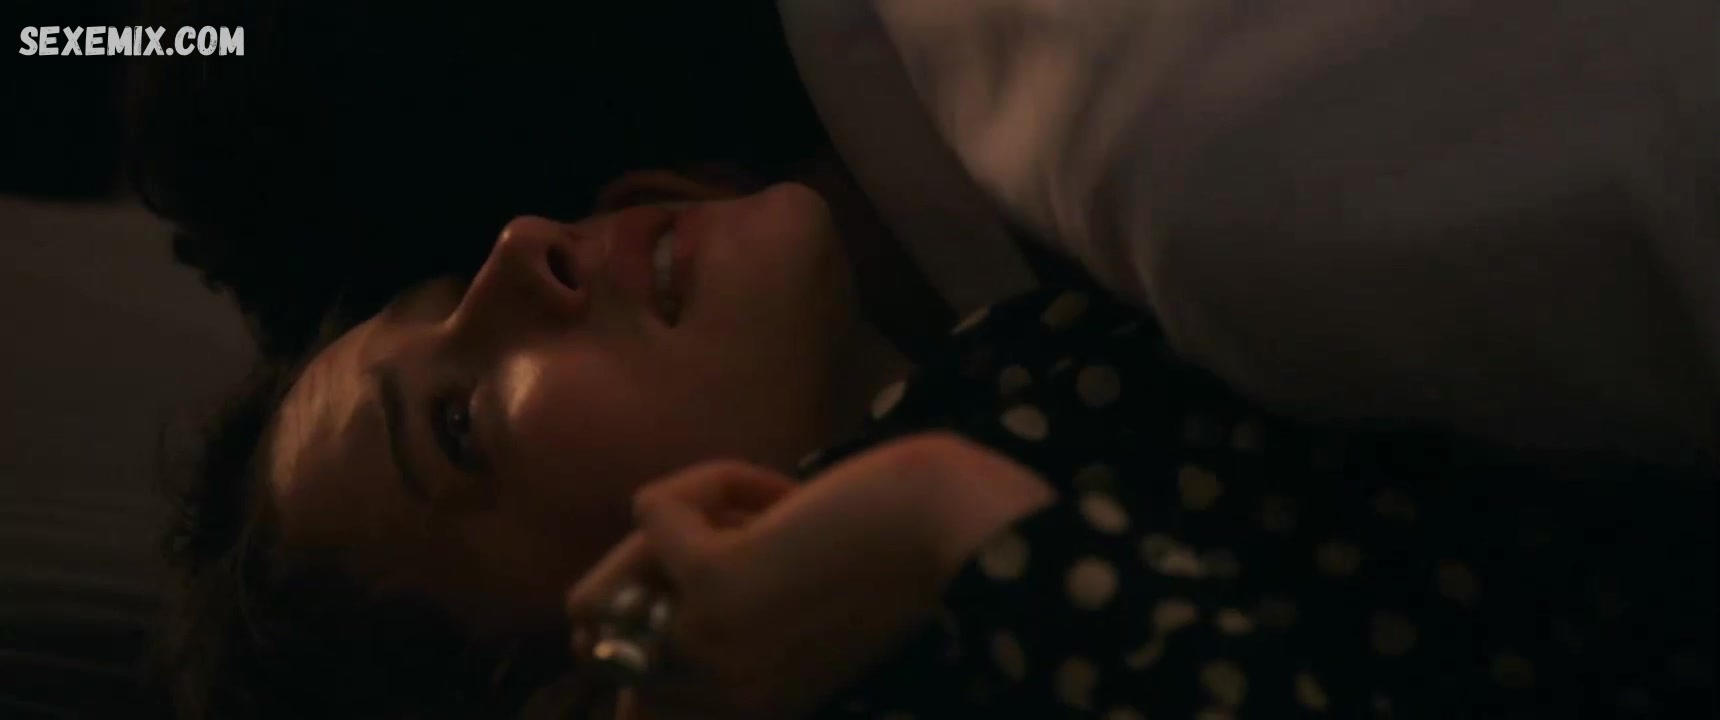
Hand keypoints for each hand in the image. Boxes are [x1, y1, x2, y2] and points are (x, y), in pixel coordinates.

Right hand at [565, 433, 1052, 719]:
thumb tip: (582, 610)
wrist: (953, 531)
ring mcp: (706, 645)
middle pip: (594, 622)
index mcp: (738, 715)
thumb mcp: (779, 613)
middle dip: (652, 558)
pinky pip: (654, 507)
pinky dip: (712, 479)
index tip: (680, 585)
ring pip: (614, 564)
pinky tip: (783, 494)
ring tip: (764, 515)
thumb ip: (697, 619)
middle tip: (744, 533)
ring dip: (680, 523)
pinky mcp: (711, 581)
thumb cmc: (881, 559)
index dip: (632, 623)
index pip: (627, 713)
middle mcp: (712, 698)